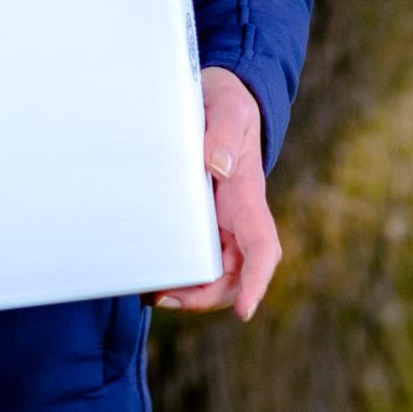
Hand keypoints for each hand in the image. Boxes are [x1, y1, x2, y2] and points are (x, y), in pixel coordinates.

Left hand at [152, 68, 280, 321]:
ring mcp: (219, 223)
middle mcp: (237, 219)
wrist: (218, 99)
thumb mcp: (228, 107)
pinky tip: (151, 277)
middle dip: (209, 297)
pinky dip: (177, 274)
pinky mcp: (198, 221)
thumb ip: (223, 132)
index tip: (244, 312)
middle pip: (236, 274)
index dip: (256, 282)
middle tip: (169, 300)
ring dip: (190, 293)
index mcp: (247, 198)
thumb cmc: (226, 103)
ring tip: (154, 294)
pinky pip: (193, 257)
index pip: (261, 248)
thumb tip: (217, 166)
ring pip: (214, 274)